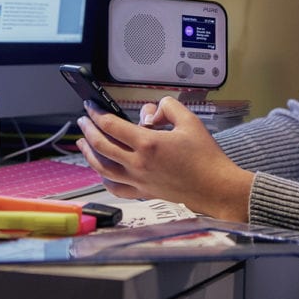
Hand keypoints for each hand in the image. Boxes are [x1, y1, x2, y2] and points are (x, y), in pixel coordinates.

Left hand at [76, 97, 252, 221]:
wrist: (215, 187)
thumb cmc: (206, 157)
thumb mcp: (190, 121)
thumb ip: (167, 108)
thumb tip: (149, 113)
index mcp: (148, 144)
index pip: (111, 126)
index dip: (97, 114)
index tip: (91, 106)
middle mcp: (139, 164)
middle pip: (101, 146)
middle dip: (88, 130)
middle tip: (83, 120)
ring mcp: (139, 181)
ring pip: (103, 168)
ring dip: (88, 153)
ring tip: (82, 143)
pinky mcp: (144, 192)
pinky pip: (115, 187)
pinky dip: (103, 178)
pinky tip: (101, 171)